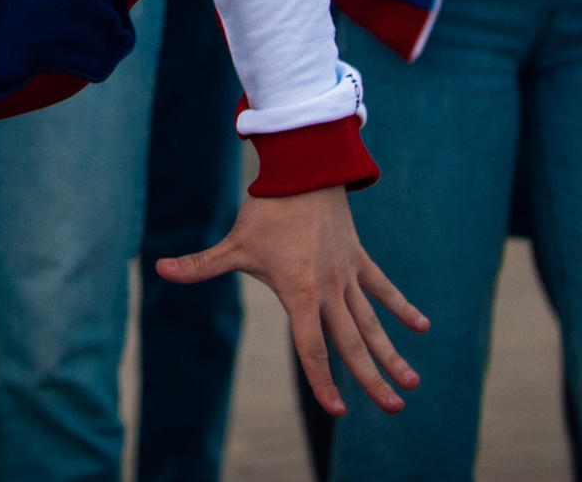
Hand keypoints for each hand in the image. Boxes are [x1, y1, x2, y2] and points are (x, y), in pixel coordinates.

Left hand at [157, 185, 425, 415]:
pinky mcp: (359, 259)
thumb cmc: (266, 210)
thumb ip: (200, 265)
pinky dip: (402, 308)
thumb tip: (158, 269)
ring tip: (412, 384)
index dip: (323, 381)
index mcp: (300, 293)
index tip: (337, 411)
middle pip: (352, 343)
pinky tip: (422, 328)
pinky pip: (384, 289)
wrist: (304, 170)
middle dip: (373, 379)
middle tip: (396, 409)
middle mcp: (329, 290)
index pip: (313, 349)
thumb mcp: (233, 244)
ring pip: (374, 323)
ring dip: (393, 353)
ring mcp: (348, 275)